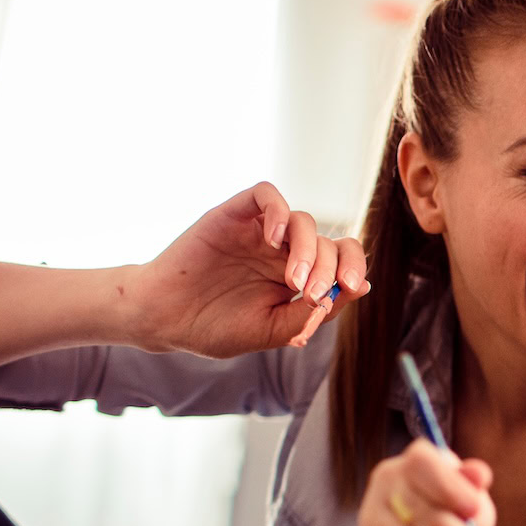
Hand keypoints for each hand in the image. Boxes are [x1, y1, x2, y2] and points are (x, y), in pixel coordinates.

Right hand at [131, 183, 369, 357]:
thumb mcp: (274, 330)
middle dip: (330, 267)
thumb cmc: (216, 328)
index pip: (341, 259)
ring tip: (293, 281)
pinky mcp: (233, 215)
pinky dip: (277, 212)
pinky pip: (265, 195)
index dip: (354, 267)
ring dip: (308, 249)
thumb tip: (359, 288)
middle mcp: (283, 251)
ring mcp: (259, 231)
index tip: (350, 287)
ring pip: (302, 220)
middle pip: (328, 242)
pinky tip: (274, 241)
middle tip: (312, 292)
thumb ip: (313, 312)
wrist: (165, 320)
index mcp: (298, 277)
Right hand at [354, 438, 500, 525]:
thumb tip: (479, 474)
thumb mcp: (468, 493)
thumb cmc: (452, 506)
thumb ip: (472, 485)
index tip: (474, 508)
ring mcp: (373, 520)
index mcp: (415, 462)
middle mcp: (388, 486)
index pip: (423, 467)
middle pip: (422, 517)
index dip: (448, 487)